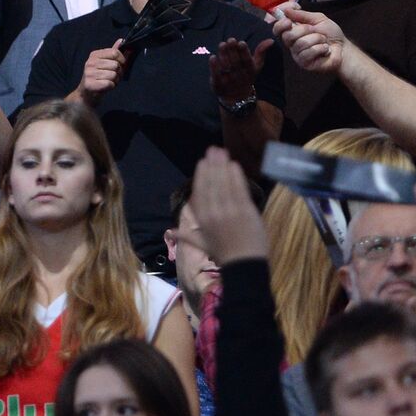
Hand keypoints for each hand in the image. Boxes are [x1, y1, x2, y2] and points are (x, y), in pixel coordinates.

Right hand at [75, 39, 126, 106]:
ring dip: (115, 80)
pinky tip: (105, 87)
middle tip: (113, 76)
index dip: (122, 60)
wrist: (87, 94)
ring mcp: (89, 73)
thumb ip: (114, 52)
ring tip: (108, 81)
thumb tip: (122, 40)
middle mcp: (90, 62)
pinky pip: (110, 84)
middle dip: (119, 73)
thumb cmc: (99, 77)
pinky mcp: (90, 84)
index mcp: (94, 55)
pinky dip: (111, 86)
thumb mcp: (106, 63)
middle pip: (116, 65)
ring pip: (114, 75)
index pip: (115, 52)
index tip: (120, 64)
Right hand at [190, 147, 268, 262]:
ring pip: (224, 183)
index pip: (199, 192)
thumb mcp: (202, 245)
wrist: (245, 266)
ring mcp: (230, 211)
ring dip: (223, 165)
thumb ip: (186, 237)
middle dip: (212, 164)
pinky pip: (239, 189)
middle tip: (213, 149)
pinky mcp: (246, 211)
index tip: (202, 162)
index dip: (201, 175)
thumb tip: (169, 232)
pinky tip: (234, 164)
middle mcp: (213, 213)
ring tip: (222, 152)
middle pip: (211, 184)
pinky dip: (236, 176)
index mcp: (202, 220)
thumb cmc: (224, 255)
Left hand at [209, 37, 272, 102]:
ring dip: (223, 55)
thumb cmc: (246, 75)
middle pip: (236, 62)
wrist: (237, 97)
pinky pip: (216, 76)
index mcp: (250, 71)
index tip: (241, 42)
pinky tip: (213, 57)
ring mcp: (228, 81)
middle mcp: (239, 76)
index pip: (248, 61)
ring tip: (222, 44)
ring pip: (226, 67)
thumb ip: (261, 52)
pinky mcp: (218, 85)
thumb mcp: (256, 65)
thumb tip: (271, 40)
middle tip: (230, 40)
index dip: (244, 52)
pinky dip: (214, 67)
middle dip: (233, 50)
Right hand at [271, 6, 347, 75]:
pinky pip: (308, 53)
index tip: (291, 13)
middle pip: (287, 35)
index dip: (281, 20)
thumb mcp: (318, 19)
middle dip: (304, 29)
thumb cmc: (331, 34)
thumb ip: (303, 14)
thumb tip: (286, 10)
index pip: (277, 27)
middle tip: (315, 30)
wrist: (343, 48)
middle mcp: (292, 43)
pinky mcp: (304, 63)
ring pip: (300, 43)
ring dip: (316, 39)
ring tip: (323, 40)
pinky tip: (324, 49)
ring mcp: (297, 54)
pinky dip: (320, 48)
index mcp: (293, 31)